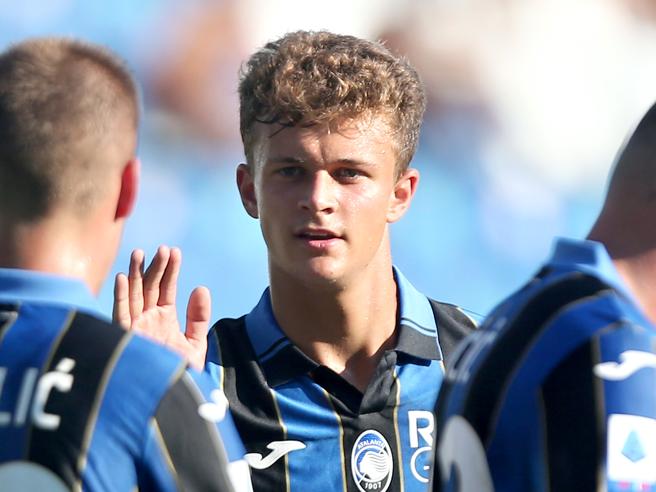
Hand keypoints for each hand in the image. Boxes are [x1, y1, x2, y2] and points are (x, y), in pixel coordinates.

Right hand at [113, 245, 208, 369]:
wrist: (168, 401)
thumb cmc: (180, 376)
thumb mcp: (195, 344)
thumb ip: (198, 317)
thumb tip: (201, 288)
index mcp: (163, 320)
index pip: (166, 289)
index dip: (170, 270)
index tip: (174, 252)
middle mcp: (147, 320)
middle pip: (149, 288)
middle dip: (155, 268)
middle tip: (162, 249)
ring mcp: (135, 328)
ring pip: (134, 296)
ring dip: (136, 275)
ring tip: (140, 253)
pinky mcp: (125, 339)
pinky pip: (121, 315)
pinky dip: (121, 297)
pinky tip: (124, 278)